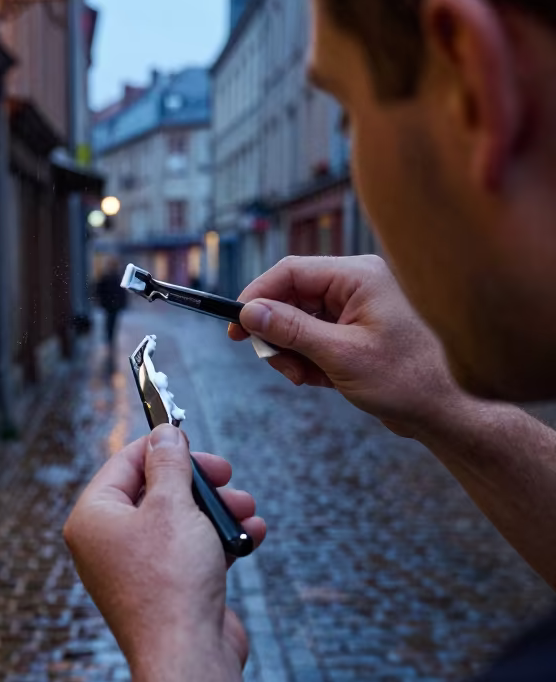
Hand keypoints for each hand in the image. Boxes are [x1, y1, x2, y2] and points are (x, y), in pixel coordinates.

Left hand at [63, 426, 265, 675]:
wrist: (188, 657)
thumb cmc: (171, 579)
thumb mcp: (172, 506)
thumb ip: (169, 465)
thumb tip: (164, 434)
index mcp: (93, 519)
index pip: (123, 464)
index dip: (160, 447)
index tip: (193, 439)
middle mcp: (108, 544)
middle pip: (155, 492)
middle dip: (199, 483)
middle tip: (227, 474)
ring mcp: (137, 570)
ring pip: (180, 522)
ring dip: (218, 511)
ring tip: (247, 510)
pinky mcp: (166, 591)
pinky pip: (192, 552)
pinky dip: (220, 541)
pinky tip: (251, 534)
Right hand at [229, 254, 462, 437]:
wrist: (444, 410)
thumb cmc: (406, 379)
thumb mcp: (340, 356)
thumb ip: (291, 330)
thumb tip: (250, 312)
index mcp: (358, 276)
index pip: (291, 272)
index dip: (257, 296)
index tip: (237, 326)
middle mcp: (356, 284)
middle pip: (291, 297)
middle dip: (277, 333)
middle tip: (276, 364)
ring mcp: (356, 307)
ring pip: (298, 320)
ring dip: (291, 351)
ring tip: (303, 378)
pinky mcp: (355, 330)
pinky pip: (314, 336)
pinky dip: (307, 359)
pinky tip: (319, 380)